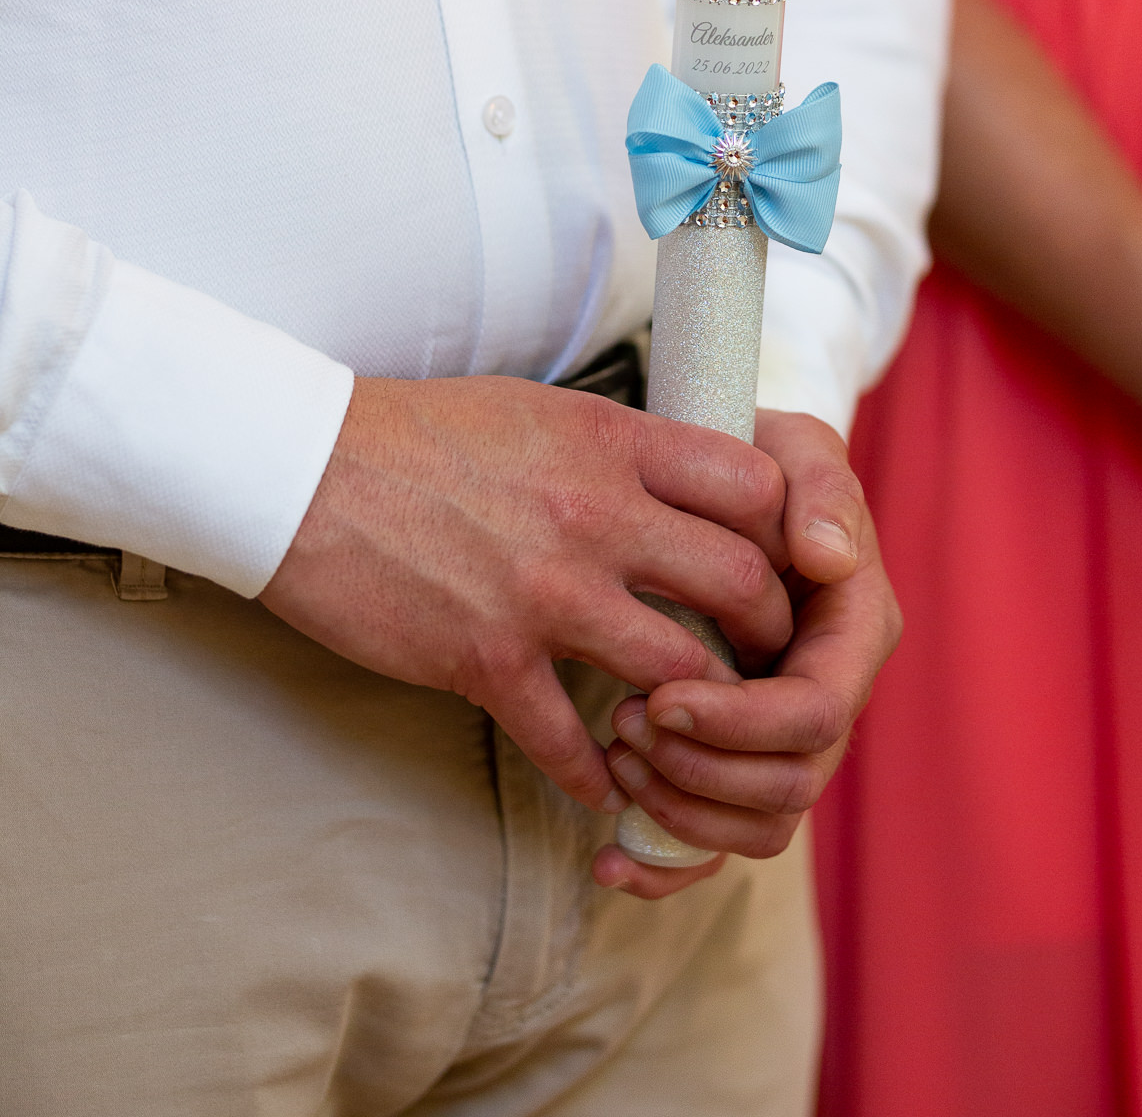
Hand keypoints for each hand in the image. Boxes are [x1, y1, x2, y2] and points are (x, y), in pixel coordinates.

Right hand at [260, 376, 791, 815]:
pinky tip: (601, 784)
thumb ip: (617, 449)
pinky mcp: (487, 660)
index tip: (785, 561)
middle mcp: (597, 516)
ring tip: (700, 726)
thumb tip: (678, 480)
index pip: (754, 485)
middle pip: (741, 582)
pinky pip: (569, 741)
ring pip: (678, 671)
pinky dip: (595, 773)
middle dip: (771, 631)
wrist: (301, 471)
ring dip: (700, 711)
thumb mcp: (538, 411)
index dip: (787, 530)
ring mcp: (546, 594)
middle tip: (768, 656)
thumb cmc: (418, 434)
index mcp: (613, 443)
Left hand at [592, 410, 899, 896]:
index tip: (661, 694)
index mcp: (855, 632)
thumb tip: (828, 557)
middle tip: (625, 723)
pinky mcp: (743, 756)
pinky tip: (608, 858)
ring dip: (681, 808)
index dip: (739, 720)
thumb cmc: (765, 461)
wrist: (727, 480)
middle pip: (787, 785)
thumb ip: (821, 491)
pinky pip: (719, 838)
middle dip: (702, 770)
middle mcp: (831, 693)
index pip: (814, 711)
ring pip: (756, 824)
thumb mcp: (798, 451)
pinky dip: (666, 861)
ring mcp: (788, 733)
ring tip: (615, 754)